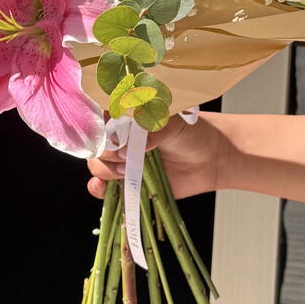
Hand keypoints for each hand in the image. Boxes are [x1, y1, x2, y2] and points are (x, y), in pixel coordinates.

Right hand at [86, 112, 230, 199]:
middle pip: (94, 144)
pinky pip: (102, 187)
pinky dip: (97, 188)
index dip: (97, 125)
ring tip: (129, 169)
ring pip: (96, 164)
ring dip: (107, 169)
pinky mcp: (126, 182)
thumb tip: (133, 144)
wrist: (209, 159)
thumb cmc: (191, 134)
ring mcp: (121, 160)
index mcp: (126, 115)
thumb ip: (151, 129)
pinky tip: (102, 187)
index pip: (97, 116)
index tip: (108, 133)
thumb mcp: (171, 124)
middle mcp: (119, 136)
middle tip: (127, 153)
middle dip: (106, 151)